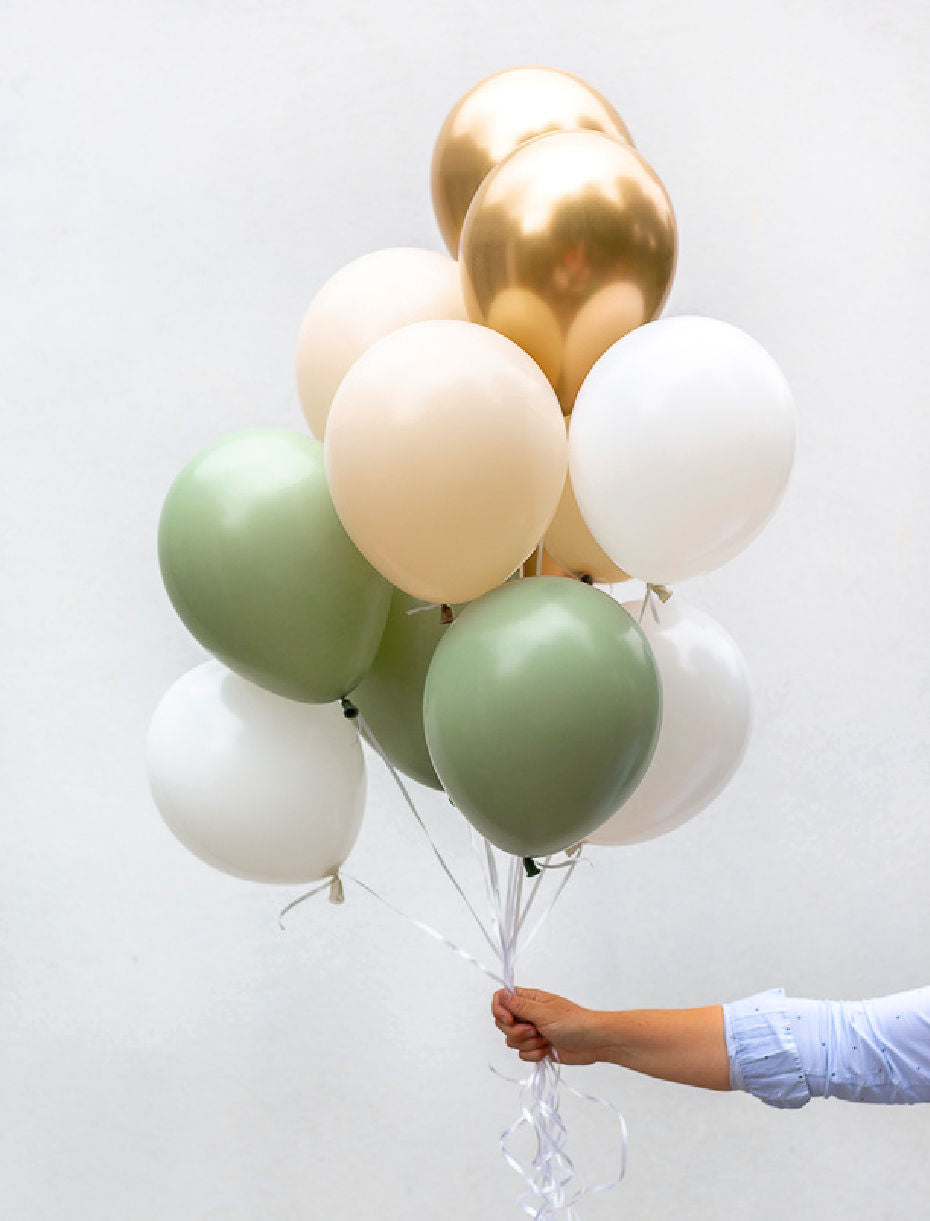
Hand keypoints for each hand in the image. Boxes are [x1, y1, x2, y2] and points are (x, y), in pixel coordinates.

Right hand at [491, 987, 611, 1064]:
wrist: (593, 1043)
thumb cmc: (573, 1022)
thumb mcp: (544, 1013)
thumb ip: (519, 1006)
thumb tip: (501, 994)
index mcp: (529, 1000)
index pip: (501, 999)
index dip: (500, 1010)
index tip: (509, 1019)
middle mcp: (528, 1014)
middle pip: (503, 1023)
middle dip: (516, 1031)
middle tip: (534, 1030)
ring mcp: (532, 1032)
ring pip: (512, 1040)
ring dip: (528, 1044)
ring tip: (545, 1039)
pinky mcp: (537, 1047)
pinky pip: (523, 1054)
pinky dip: (534, 1054)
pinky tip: (547, 1050)